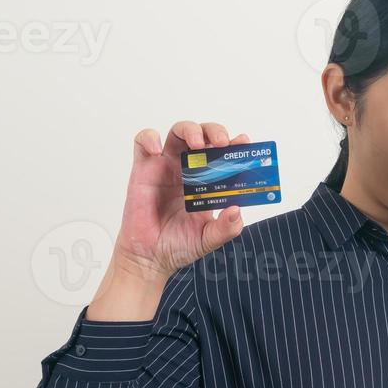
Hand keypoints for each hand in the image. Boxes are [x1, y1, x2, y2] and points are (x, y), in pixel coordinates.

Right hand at [113, 122, 248, 280]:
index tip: (244, 143)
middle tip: (223, 143)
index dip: (234, 145)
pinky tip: (157, 151)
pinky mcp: (143, 168)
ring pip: (178, 132)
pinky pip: (143, 142)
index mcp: (208, 182)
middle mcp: (189, 169)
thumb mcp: (208, 239)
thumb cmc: (178, 245)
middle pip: (203, 135)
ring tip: (197, 144)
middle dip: (215, 132)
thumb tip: (237, 210)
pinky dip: (149, 138)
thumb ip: (226, 228)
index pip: (223, 154)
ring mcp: (166, 166)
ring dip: (190, 130)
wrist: (150, 257)